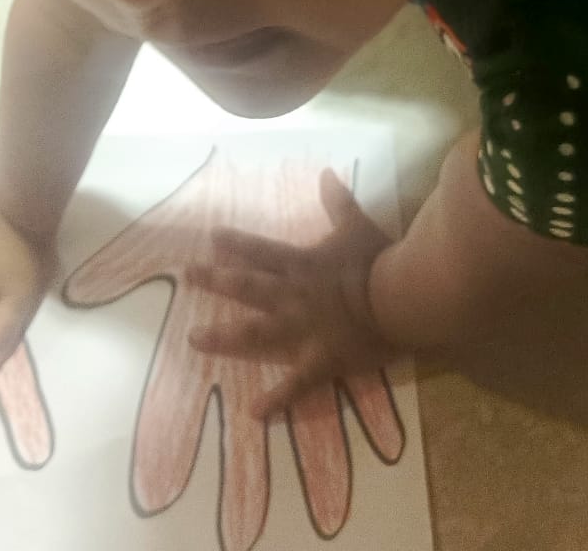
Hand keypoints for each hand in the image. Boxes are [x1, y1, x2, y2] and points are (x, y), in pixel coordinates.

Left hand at [187, 168, 396, 415]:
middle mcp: (294, 296)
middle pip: (247, 287)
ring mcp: (303, 330)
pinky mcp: (320, 361)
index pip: (262, 252)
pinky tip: (254, 414)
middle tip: (186, 276)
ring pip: (255, 333)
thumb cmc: (380, 261)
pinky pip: (295, 385)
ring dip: (224, 337)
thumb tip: (325, 173)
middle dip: (214, 280)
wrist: (401, 298)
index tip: (209, 238)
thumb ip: (338, 202)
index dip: (235, 244)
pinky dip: (277, 401)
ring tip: (193, 339)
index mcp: (303, 265)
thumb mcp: (357, 226)